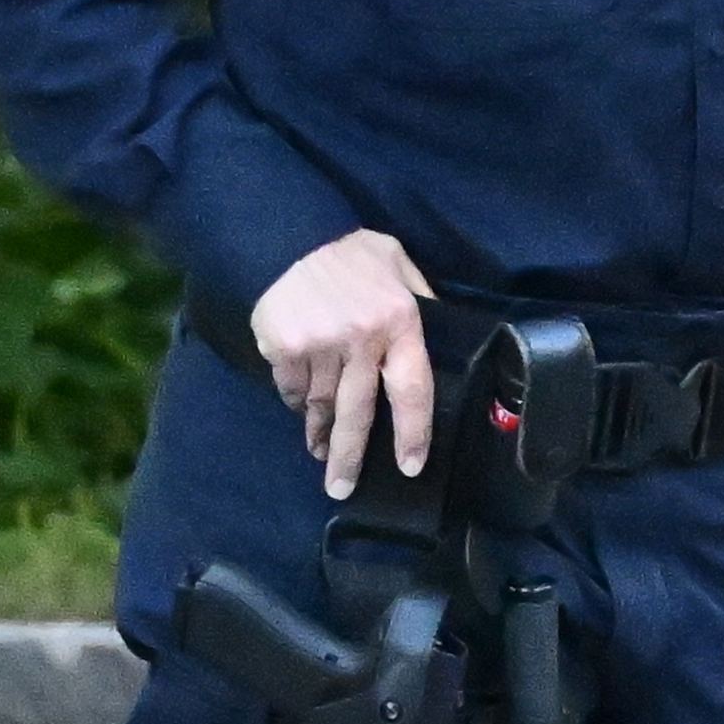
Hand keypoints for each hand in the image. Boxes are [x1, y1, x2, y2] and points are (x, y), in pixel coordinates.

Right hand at [252, 229, 440, 491]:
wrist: (287, 233)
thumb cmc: (349, 250)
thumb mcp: (397, 264)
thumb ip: (418, 300)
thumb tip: (439, 330)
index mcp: (399, 323)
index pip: (412, 390)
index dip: (412, 433)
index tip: (408, 465)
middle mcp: (361, 342)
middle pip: (358, 414)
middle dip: (350, 458)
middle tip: (343, 490)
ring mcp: (320, 347)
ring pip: (323, 405)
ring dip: (321, 434)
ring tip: (322, 454)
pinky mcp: (284, 348)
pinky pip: (293, 389)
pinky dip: (297, 400)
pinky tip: (301, 407)